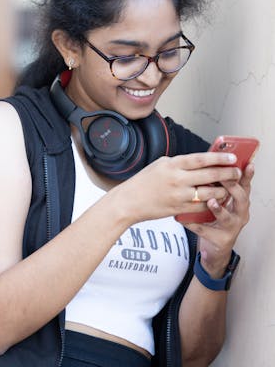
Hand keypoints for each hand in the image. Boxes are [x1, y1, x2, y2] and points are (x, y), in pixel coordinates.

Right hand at [114, 150, 241, 223]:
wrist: (128, 202)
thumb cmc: (143, 182)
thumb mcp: (160, 165)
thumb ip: (180, 163)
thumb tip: (201, 162)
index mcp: (172, 165)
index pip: (201, 159)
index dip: (219, 158)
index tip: (232, 157)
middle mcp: (176, 179)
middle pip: (209, 175)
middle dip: (227, 174)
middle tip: (237, 172)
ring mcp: (178, 196)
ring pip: (209, 193)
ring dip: (222, 191)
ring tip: (229, 188)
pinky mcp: (179, 209)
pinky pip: (201, 207)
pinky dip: (212, 204)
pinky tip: (217, 201)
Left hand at [183, 162, 253, 276]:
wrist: (217, 246)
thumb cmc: (217, 218)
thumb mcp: (222, 200)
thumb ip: (218, 186)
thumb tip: (210, 164)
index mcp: (240, 202)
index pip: (245, 186)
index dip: (247, 176)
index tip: (247, 165)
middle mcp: (240, 214)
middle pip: (241, 199)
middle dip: (233, 188)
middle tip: (224, 179)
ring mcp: (232, 227)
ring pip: (228, 217)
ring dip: (219, 209)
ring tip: (211, 201)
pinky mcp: (221, 239)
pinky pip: (206, 231)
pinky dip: (194, 225)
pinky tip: (184, 219)